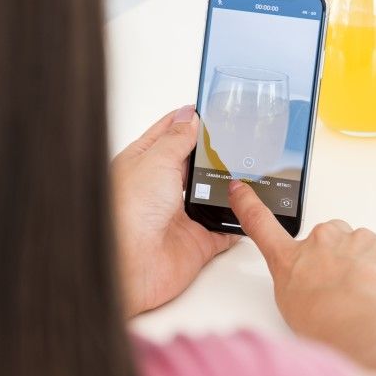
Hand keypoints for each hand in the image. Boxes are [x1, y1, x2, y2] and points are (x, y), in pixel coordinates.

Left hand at [113, 105, 238, 316]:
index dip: (189, 120)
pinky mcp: (198, 241)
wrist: (130, 267)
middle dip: (214, 153)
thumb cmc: (127, 213)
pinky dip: (237, 222)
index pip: (170, 134)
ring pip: (212, 194)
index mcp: (144, 164)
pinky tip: (249, 209)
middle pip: (195, 164)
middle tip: (239, 137)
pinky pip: (225, 229)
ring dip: (227, 186)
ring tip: (249, 167)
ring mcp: (180, 215)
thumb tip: (190, 116)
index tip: (211, 108)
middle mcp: (161, 189)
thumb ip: (177, 139)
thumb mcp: (155, 161)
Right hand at [227, 180, 375, 335]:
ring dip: (366, 271)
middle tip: (343, 293)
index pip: (262, 226)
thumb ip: (301, 290)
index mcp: (291, 259)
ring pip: (364, 251)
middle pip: (328, 240)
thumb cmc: (326, 324)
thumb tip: (319, 291)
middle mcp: (323, 240)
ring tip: (366, 303)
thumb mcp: (293, 313)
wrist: (367, 326)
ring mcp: (359, 240)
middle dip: (336, 259)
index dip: (248, 205)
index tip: (239, 189)